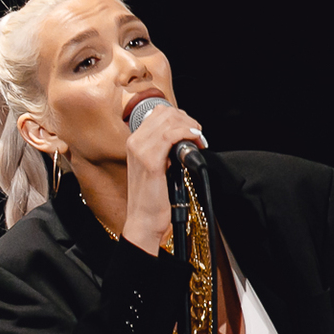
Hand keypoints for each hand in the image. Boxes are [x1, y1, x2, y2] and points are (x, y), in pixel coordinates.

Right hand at [122, 103, 206, 251]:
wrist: (143, 221)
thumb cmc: (152, 198)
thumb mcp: (157, 167)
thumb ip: (164, 150)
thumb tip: (183, 137)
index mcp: (134, 142)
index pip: (158, 113)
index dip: (180, 117)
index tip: (192, 130)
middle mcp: (134, 142)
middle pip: (165, 113)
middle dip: (187, 120)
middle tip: (198, 135)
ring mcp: (140, 150)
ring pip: (169, 121)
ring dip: (190, 127)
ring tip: (199, 140)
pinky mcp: (150, 161)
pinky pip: (171, 135)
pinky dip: (187, 134)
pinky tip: (196, 143)